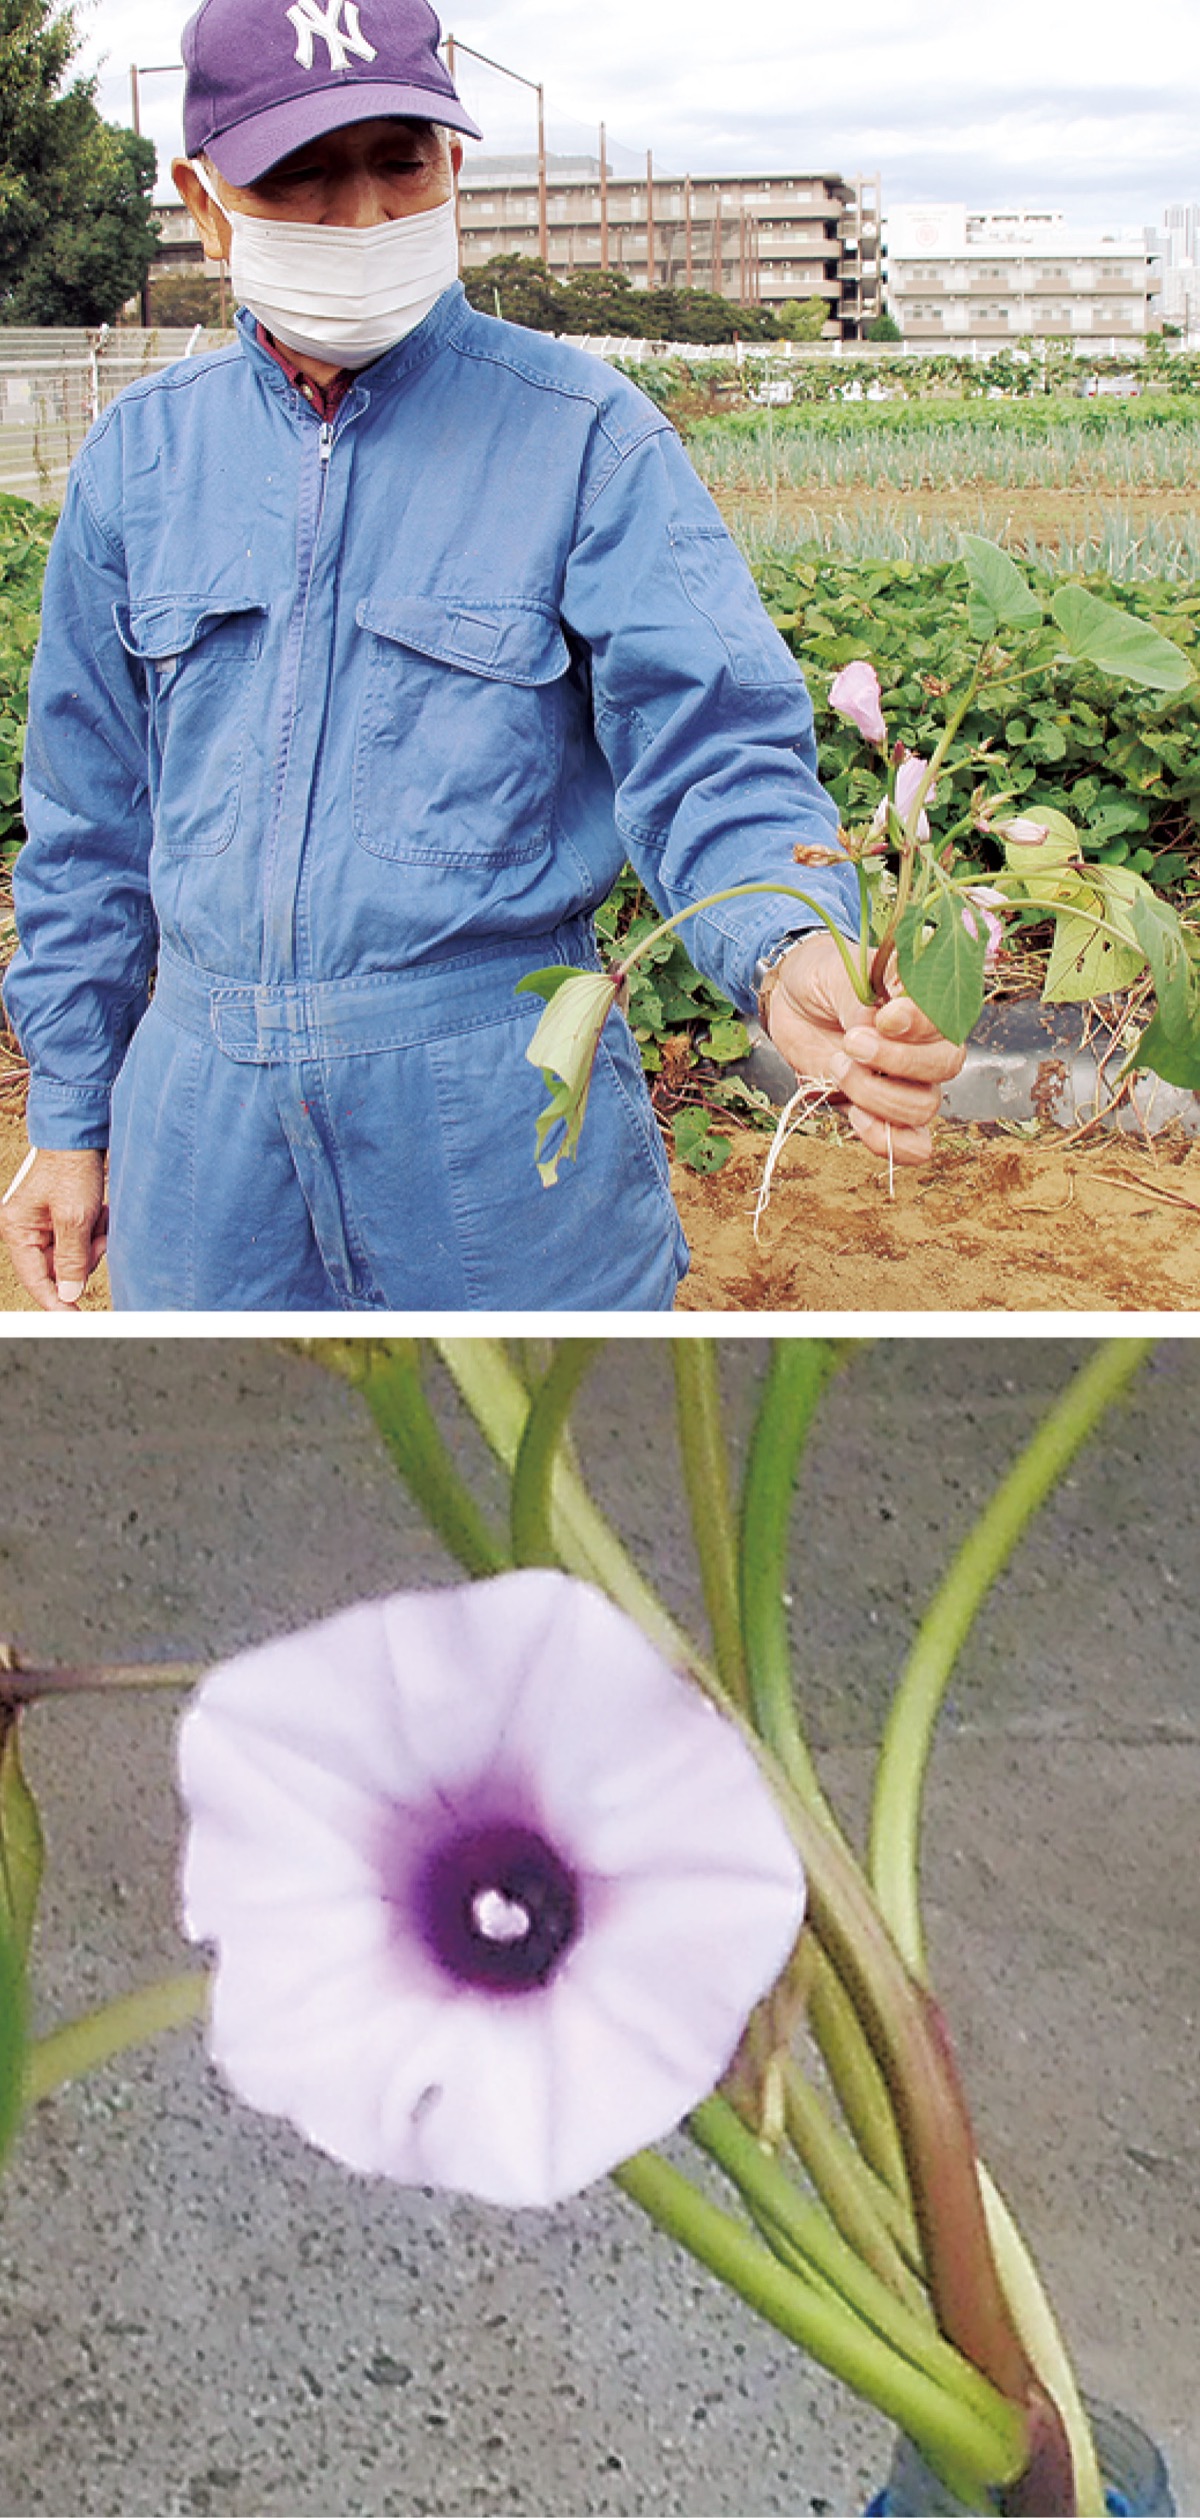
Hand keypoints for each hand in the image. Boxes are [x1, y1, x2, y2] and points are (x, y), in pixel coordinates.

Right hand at [0, 1148, 107, 1310]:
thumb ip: (72, 1259)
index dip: (57, 1303)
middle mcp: (25, 1229)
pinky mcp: (60, 1217)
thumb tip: (68, 1295)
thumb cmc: (72, 1167)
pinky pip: (80, 1240)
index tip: (75, 1321)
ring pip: (73, 1256)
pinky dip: (94, 1231)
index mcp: (17, 1229)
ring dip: (92, 1243)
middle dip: (83, 1257)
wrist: (82, 1133)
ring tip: (99, 1217)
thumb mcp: (76, 1217)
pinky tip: (99, 1212)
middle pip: (58, 1269)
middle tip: (98, 1237)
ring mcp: (42, 1224)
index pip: (36, 1280)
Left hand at [764, 932, 965, 1166]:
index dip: (920, 1024)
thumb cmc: (822, 978)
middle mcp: (926, 1043)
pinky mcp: (884, 1112)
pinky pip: (913, 1145)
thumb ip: (861, 999)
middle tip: (851, 1043)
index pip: (946, 1018)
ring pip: (924, 1106)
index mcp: (924, 1001)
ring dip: (875, 1094)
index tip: (884, 1017)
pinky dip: (888, 1142)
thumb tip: (876, 1026)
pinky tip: (856, 1117)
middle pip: (944, 1064)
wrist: (794, 1002)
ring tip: (838, 1068)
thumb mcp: (837, 972)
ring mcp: (909, 1082)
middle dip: (895, 1061)